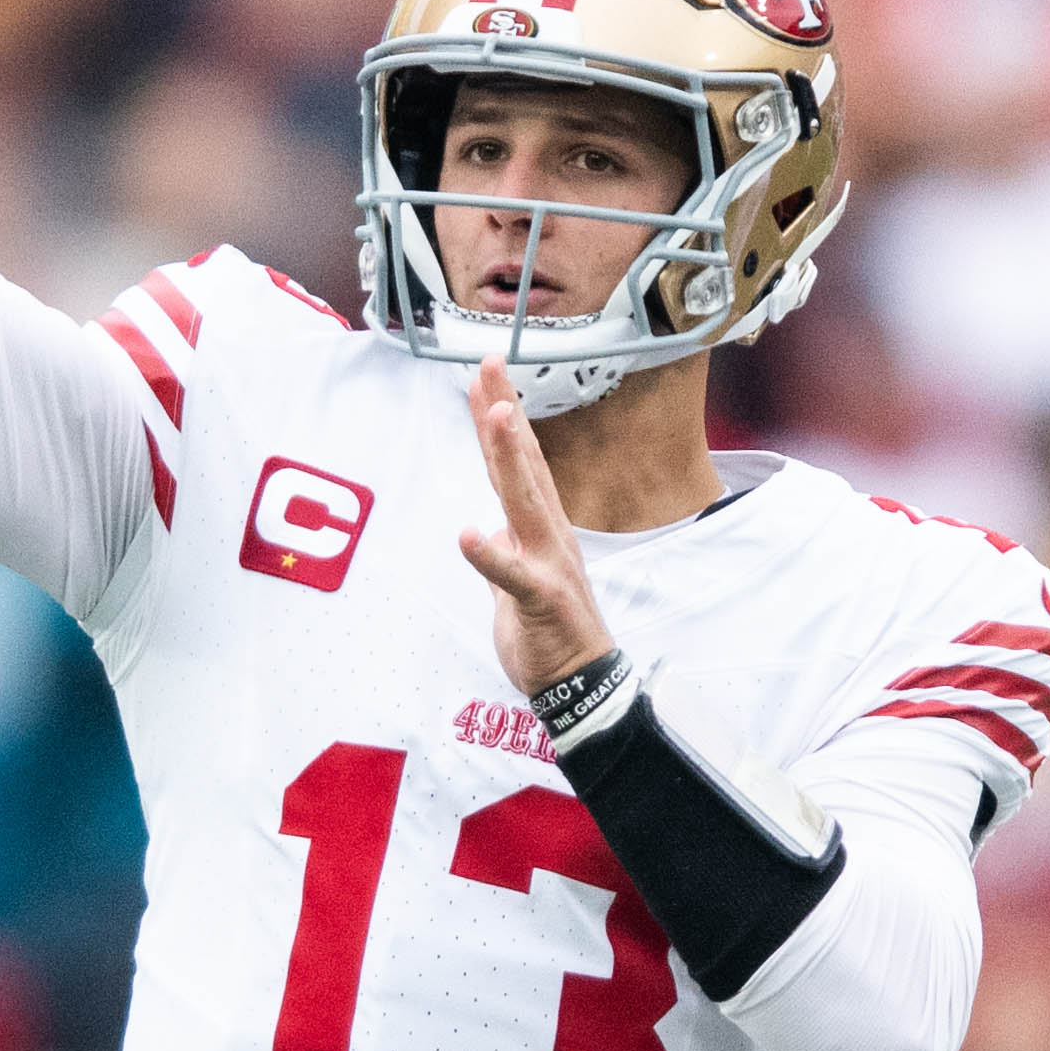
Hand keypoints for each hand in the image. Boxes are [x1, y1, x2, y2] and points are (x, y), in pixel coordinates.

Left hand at [456, 359, 612, 691]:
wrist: (581, 685)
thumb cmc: (550, 634)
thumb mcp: (517, 583)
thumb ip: (503, 553)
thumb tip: (489, 530)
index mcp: (542, 527)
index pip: (519, 462)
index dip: (500, 416)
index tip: (485, 374)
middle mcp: (549, 534)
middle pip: (524, 464)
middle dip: (505, 412)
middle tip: (490, 365)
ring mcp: (548, 563)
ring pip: (525, 502)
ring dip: (510, 458)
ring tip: (494, 417)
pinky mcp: (540, 600)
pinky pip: (511, 575)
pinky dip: (490, 555)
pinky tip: (468, 534)